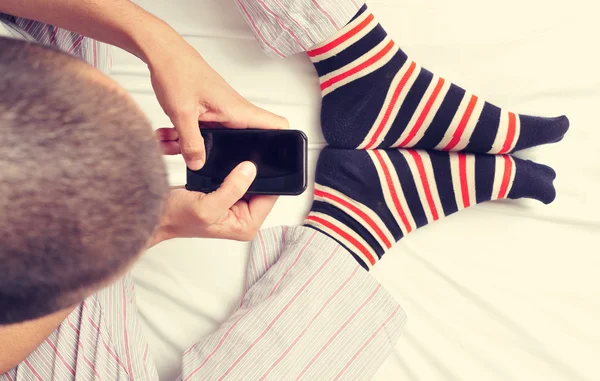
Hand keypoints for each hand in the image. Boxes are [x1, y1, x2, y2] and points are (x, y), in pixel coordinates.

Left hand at [147, 39, 287, 169]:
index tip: (276, 160)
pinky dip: (184, 136)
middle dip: (220, 155)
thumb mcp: (183, 114)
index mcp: (237, 110)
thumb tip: (199, 164)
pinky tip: (167, 136)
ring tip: (171, 144)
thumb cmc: (178, 71)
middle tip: (203, 160)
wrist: (162, 53)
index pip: (275, 125)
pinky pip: (200, 131)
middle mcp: (232, 112)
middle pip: (241, 142)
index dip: (282, 142)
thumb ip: (191, 143)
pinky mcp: (205, 112)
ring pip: (214, 138)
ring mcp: (219, 112)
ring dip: (193, 145)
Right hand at [149, 161, 276, 245]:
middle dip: (254, 171)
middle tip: (245, 154)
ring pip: (249, 180)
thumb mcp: (207, 206)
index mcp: (246, 225)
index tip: (261, 159)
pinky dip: (232, 169)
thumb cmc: (175, 218)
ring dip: (242, 169)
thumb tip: (251, 170)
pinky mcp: (225, 195)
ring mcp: (234, 206)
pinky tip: (226, 160)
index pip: (270, 196)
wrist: (154, 213)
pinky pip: (236, 178)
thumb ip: (232, 189)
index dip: (268, 177)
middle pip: (261, 187)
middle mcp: (243, 217)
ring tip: (235, 156)